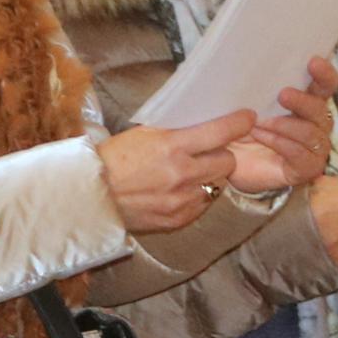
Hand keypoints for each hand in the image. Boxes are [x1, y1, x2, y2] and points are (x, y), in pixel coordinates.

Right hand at [100, 110, 255, 232]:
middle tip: (207, 152)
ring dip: (209, 177)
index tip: (247, 118)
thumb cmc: (113, 160)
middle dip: (221, 154)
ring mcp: (182, 200)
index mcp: (171, 147)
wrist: (90, 197)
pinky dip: (196, 196)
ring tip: (188, 173)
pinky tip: (178, 191)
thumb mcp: (143, 134)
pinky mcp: (179, 219)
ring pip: (217, 184)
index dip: (239, 123)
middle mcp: (182, 174)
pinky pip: (202, 204)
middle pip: (227, 161)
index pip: (220, 132)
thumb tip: (204, 120)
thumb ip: (175, 130)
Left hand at [227, 60, 337, 195]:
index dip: (324, 74)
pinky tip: (260, 136)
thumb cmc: (238, 127)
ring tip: (257, 123)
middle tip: (282, 95)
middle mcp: (316, 124)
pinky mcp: (306, 169)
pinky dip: (280, 143)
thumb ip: (253, 85)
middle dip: (302, 101)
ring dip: (284, 125)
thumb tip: (249, 62)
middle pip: (320, 109)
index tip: (313, 61)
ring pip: (311, 133)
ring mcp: (313, 149)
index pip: (325, 85)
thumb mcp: (243, 102)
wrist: (226, 162)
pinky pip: (301, 154)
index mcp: (307, 102)